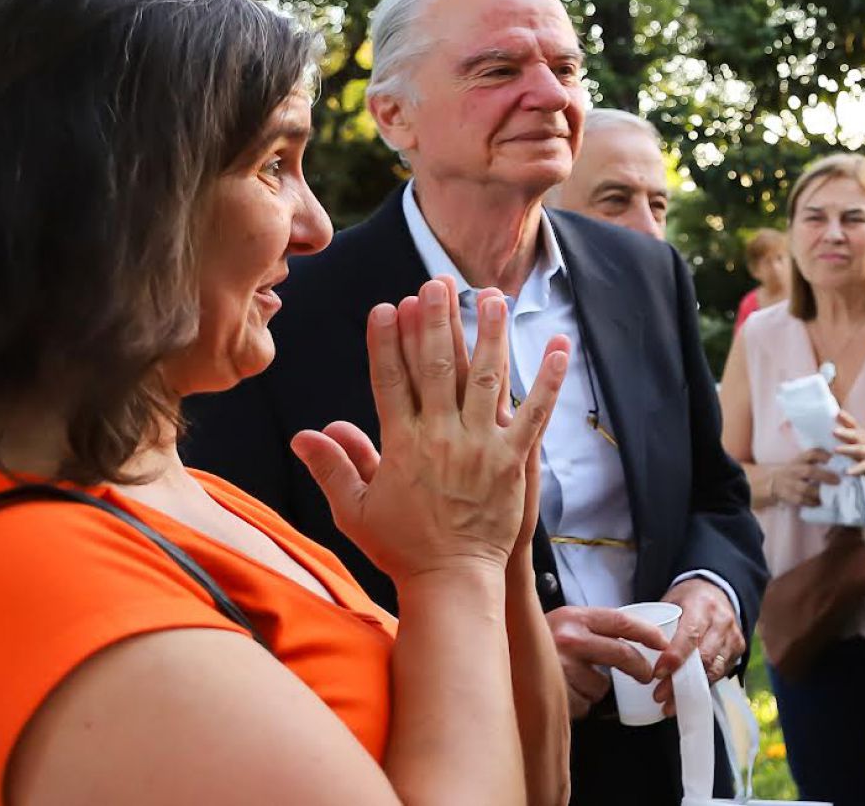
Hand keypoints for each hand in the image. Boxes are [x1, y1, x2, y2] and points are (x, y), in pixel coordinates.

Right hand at [291, 277, 569, 580]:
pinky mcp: (514, 462)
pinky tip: (559, 346)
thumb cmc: (401, 549)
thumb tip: (305, 434)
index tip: (387, 306)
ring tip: (492, 296)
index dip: (387, 341)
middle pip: (436, 366)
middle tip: (437, 281)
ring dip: (490, 334)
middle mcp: (441, 437)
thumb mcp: (355, 510)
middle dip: (436, 320)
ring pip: (486, 378)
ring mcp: (481, 447)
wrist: (452, 582)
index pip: (389, 380)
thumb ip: (333, 466)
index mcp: (401, 445)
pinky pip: (534, 414)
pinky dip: (548, 380)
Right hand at [545, 606, 669, 718]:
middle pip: (621, 654)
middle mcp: (569, 637)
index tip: (663, 643)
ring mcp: (561, 666)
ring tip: (572, 680)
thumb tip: (635, 640)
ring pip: (601, 686)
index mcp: (575, 616)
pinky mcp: (554, 692)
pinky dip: (577, 703)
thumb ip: (592, 629)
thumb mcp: (563, 623)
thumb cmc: (535, 641)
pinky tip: (560, 692)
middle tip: (646, 674)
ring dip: (594, 689)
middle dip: (639, 668)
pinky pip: (582, 704)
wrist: (495, 652)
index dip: (647, 633)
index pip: (622, 621)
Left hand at [654, 580, 745, 707]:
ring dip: (691, 690)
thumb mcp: (672, 603)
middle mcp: (721, 621)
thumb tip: (633, 652)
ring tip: (669, 705)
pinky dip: (703, 686)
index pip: (690, 635)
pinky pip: (721, 673)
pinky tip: (687, 697)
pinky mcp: (739, 650)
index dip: (674, 657)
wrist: (718, 590)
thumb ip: (658, 625)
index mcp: (702, 606)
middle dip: (680, 681)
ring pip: (714, 670)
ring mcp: (733, 637)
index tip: (657, 674)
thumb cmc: (689, 600)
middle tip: (659, 696)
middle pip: (703, 657)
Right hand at [766, 448, 841, 506]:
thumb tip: (840, 463)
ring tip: (832, 496)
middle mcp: (795, 470)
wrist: (773, 481)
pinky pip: (802, 501)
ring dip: (820, 493)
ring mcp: (791, 484)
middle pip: (809, 471)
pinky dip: (813, 502)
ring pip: (805, 489)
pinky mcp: (790, 497)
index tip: (834, 459)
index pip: (812, 454)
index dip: (823, 455)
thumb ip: (817, 460)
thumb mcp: (802, 461)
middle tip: (838, 481)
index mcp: (800, 459)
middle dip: (825, 476)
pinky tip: (822, 502)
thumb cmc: (795, 470)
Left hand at [833, 410, 864, 477]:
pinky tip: (847, 472)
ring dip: (847, 449)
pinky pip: (864, 467)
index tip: (836, 412)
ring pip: (858, 450)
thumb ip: (850, 432)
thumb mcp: (864, 437)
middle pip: (855, 434)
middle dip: (845, 432)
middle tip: (834, 431)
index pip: (853, 423)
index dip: (846, 418)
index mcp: (862, 434)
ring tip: (836, 450)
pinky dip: (856, 469)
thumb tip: (833, 425)